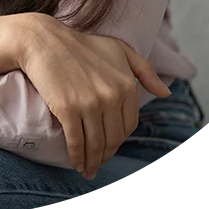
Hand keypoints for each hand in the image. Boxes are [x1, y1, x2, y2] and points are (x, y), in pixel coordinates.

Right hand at [16, 14, 169, 179]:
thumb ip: (145, 70)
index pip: (129, 125)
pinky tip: (76, 162)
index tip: (110, 145)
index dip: (119, 139)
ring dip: (92, 162)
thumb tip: (166, 93)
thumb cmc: (80, 45)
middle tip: (97, 161)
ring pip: (96, 144)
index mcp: (126, 84)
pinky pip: (77, 142)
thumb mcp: (119, 49)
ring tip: (87, 168)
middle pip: (113, 139)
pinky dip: (77, 157)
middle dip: (106, 154)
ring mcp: (90, 103)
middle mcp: (111, 95)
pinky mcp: (68, 109)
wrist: (43, 40)